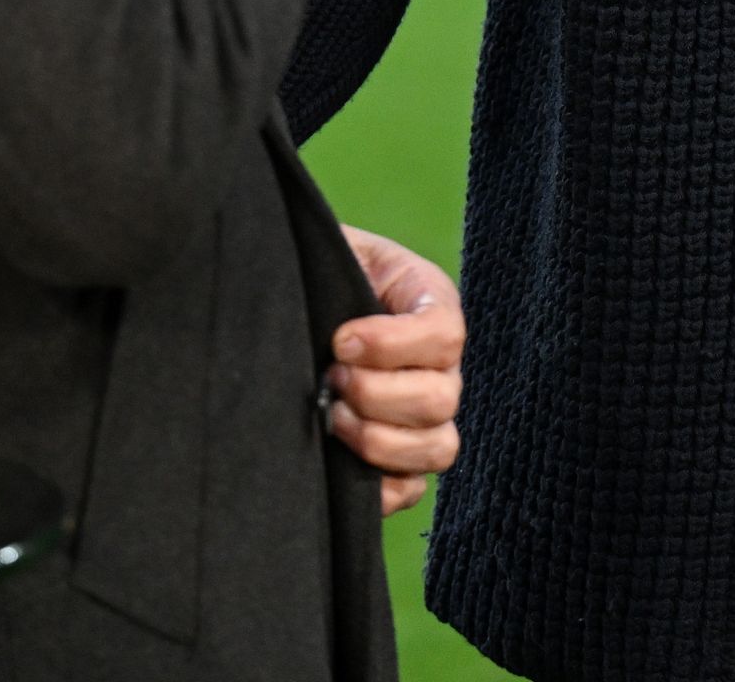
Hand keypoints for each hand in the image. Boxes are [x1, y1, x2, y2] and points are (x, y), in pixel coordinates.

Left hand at [328, 225, 462, 514]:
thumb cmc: (307, 271)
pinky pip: (413, 487)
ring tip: (330, 417)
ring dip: (378, 441)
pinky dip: (381, 485)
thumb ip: (335, 258)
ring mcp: (425, 416)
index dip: (391, 345)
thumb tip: (329, 310)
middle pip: (441, 399)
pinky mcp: (402, 458)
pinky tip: (341, 461)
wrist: (289, 304)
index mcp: (428, 301)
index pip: (445, 334)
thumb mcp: (328, 248)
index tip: (339, 341)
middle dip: (375, 394)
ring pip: (438, 447)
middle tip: (329, 379)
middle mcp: (439, 364)